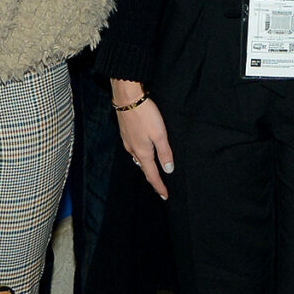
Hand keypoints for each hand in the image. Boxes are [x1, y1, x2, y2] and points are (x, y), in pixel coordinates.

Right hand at [113, 85, 174, 200]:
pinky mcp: (125, 132)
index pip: (152, 175)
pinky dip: (140, 155)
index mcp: (142, 153)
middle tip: (159, 185)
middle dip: (151, 177)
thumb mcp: (160, 134)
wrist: (127, 97)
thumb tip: (168, 170)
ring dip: (145, 166)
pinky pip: (133, 149)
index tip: (165, 195)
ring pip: (137, 158)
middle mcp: (132, 149)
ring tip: (152, 170)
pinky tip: (142, 150)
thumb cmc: (145, 115)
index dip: (159, 186)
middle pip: (143, 168)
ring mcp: (127, 141)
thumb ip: (165, 153)